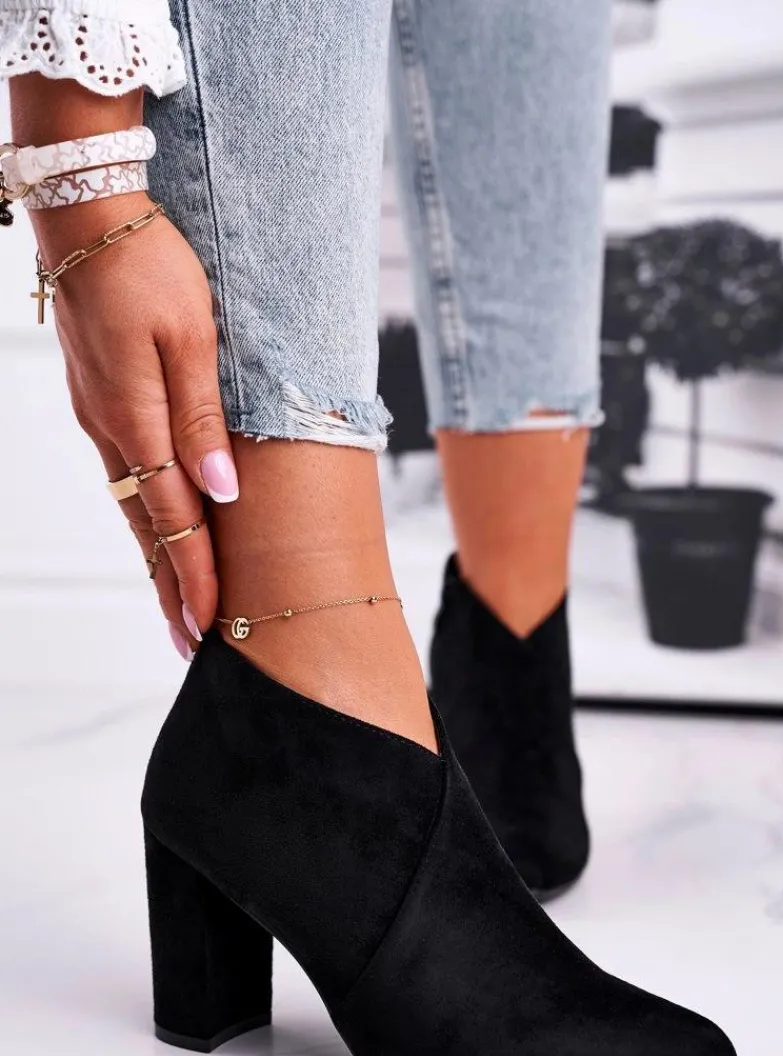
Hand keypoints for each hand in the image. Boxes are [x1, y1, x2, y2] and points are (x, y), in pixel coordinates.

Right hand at [33, 191, 237, 656]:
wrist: (87, 212)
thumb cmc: (150, 265)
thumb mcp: (193, 338)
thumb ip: (203, 419)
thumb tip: (220, 492)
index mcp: (137, 419)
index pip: (174, 519)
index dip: (195, 574)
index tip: (211, 627)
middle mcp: (111, 429)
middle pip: (147, 526)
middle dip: (170, 587)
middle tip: (188, 642)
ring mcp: (98, 415)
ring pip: (132, 504)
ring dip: (155, 557)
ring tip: (177, 601)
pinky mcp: (97, 398)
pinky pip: (125, 474)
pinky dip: (144, 514)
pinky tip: (156, 530)